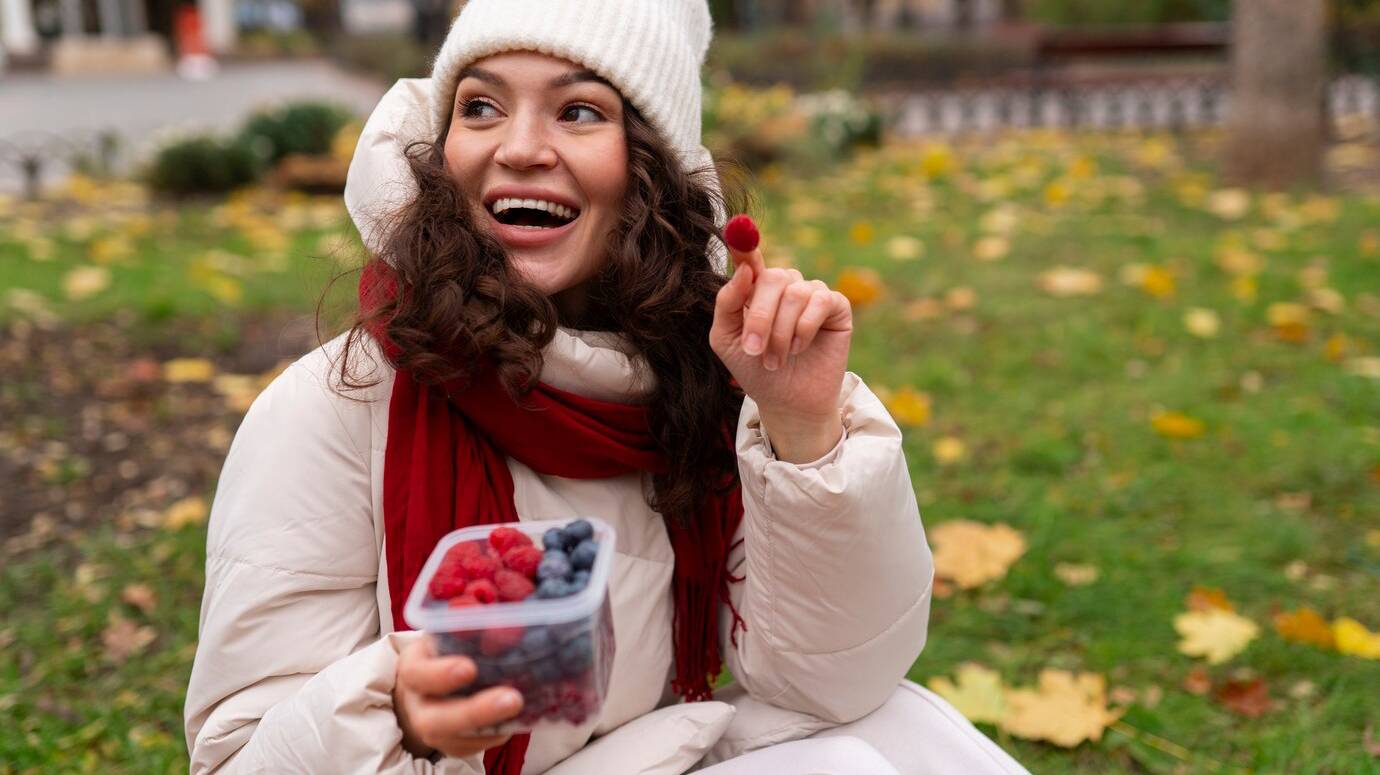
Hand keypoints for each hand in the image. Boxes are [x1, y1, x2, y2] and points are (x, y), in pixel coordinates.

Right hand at [393, 636, 523, 759]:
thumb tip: (494, 617)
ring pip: (456, 740)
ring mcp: (434, 730)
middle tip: (512, 699)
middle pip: (435, 720)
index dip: (440, 675)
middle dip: (475, 712)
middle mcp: (418, 706)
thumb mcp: (448, 633)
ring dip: (492, 726)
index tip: (469, 668)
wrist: (428, 685)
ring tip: (521, 707)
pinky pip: (473, 746)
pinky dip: (497, 734)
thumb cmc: (442, 653)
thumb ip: (466, 627)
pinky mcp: (453, 745)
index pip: (417, 674)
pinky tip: (517, 717)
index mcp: (413, 669)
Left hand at [710, 216, 851, 462]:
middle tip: (754, 349)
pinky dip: (805, 327)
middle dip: (760, 317)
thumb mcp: (726, 339)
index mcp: (756, 289)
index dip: (745, 245)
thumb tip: (745, 269)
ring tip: (776, 359)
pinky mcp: (837, 307)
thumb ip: (727, 303)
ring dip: (781, 332)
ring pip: (795, 294)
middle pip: (772, 278)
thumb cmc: (755, 370)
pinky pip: (820, 301)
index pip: (750, 259)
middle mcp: (785, 286)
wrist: (786, 402)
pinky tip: (800, 347)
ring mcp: (812, 294)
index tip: (737, 233)